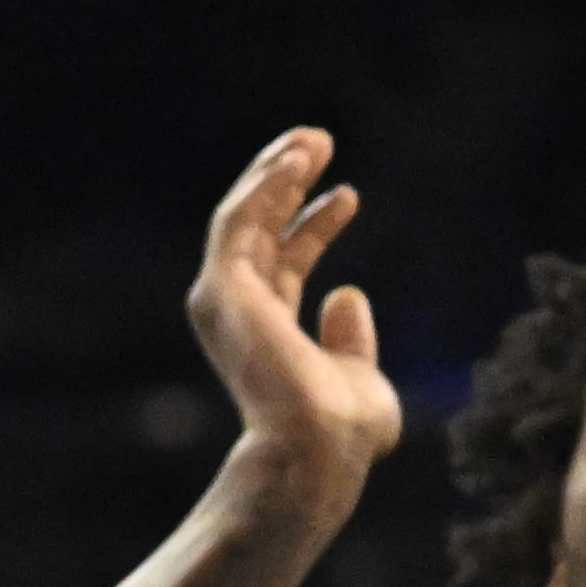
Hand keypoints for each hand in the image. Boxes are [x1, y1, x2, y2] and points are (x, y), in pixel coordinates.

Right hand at [186, 130, 402, 500]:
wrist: (318, 447)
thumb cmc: (343, 431)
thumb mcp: (362, 378)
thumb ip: (351, 340)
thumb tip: (348, 293)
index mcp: (269, 334)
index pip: (286, 265)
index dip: (314, 226)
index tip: (348, 196)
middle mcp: (241, 315)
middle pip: (259, 232)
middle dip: (285, 184)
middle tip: (317, 142)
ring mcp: (227, 301)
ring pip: (242, 218)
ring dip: (273, 173)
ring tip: (310, 139)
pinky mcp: (223, 288)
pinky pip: (237, 222)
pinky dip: (263, 186)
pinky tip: (295, 159)